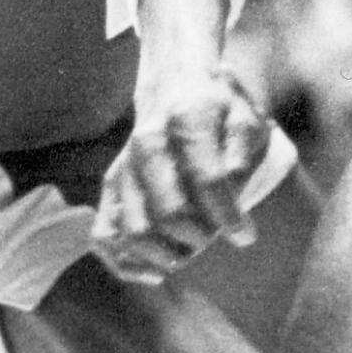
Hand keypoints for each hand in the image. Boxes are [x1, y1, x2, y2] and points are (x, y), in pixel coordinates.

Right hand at [91, 67, 272, 280]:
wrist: (175, 83)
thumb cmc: (219, 109)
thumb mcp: (246, 119)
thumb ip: (243, 155)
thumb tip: (232, 196)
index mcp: (185, 123)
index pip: (207, 181)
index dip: (229, 217)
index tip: (246, 235)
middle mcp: (147, 146)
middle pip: (170, 214)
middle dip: (201, 237)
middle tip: (217, 234)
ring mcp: (124, 167)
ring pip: (134, 232)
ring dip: (169, 253)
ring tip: (193, 246)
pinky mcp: (111, 187)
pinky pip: (104, 236)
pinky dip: (128, 263)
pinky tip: (158, 268)